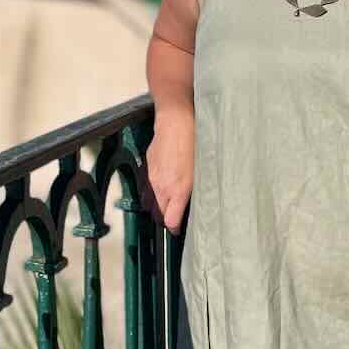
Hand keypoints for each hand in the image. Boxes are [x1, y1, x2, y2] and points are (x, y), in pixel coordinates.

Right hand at [143, 110, 194, 234]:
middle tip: (176, 215)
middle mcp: (162, 187)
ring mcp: (152, 177)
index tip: (179, 228)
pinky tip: (164, 182)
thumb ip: (194, 190)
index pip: (170, 221)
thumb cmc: (194, 142)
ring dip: (159, 204)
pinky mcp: (147, 168)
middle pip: (158, 214)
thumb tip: (191, 203)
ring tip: (169, 201)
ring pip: (151, 201)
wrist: (175, 121)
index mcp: (178, 190)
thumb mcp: (201, 170)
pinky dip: (154, 190)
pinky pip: (148, 186)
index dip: (175, 227)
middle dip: (166, 217)